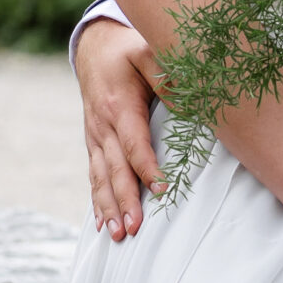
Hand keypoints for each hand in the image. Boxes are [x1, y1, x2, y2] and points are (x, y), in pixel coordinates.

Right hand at [78, 20, 165, 239]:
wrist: (94, 48)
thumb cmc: (126, 50)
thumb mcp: (146, 51)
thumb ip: (165, 74)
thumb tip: (189, 101)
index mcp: (119, 106)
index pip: (134, 143)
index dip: (147, 167)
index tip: (162, 188)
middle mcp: (103, 126)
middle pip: (115, 169)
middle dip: (125, 200)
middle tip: (134, 228)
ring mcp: (95, 137)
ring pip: (101, 178)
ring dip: (109, 208)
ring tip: (118, 234)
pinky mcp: (94, 144)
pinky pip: (94, 176)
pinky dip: (97, 201)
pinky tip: (102, 224)